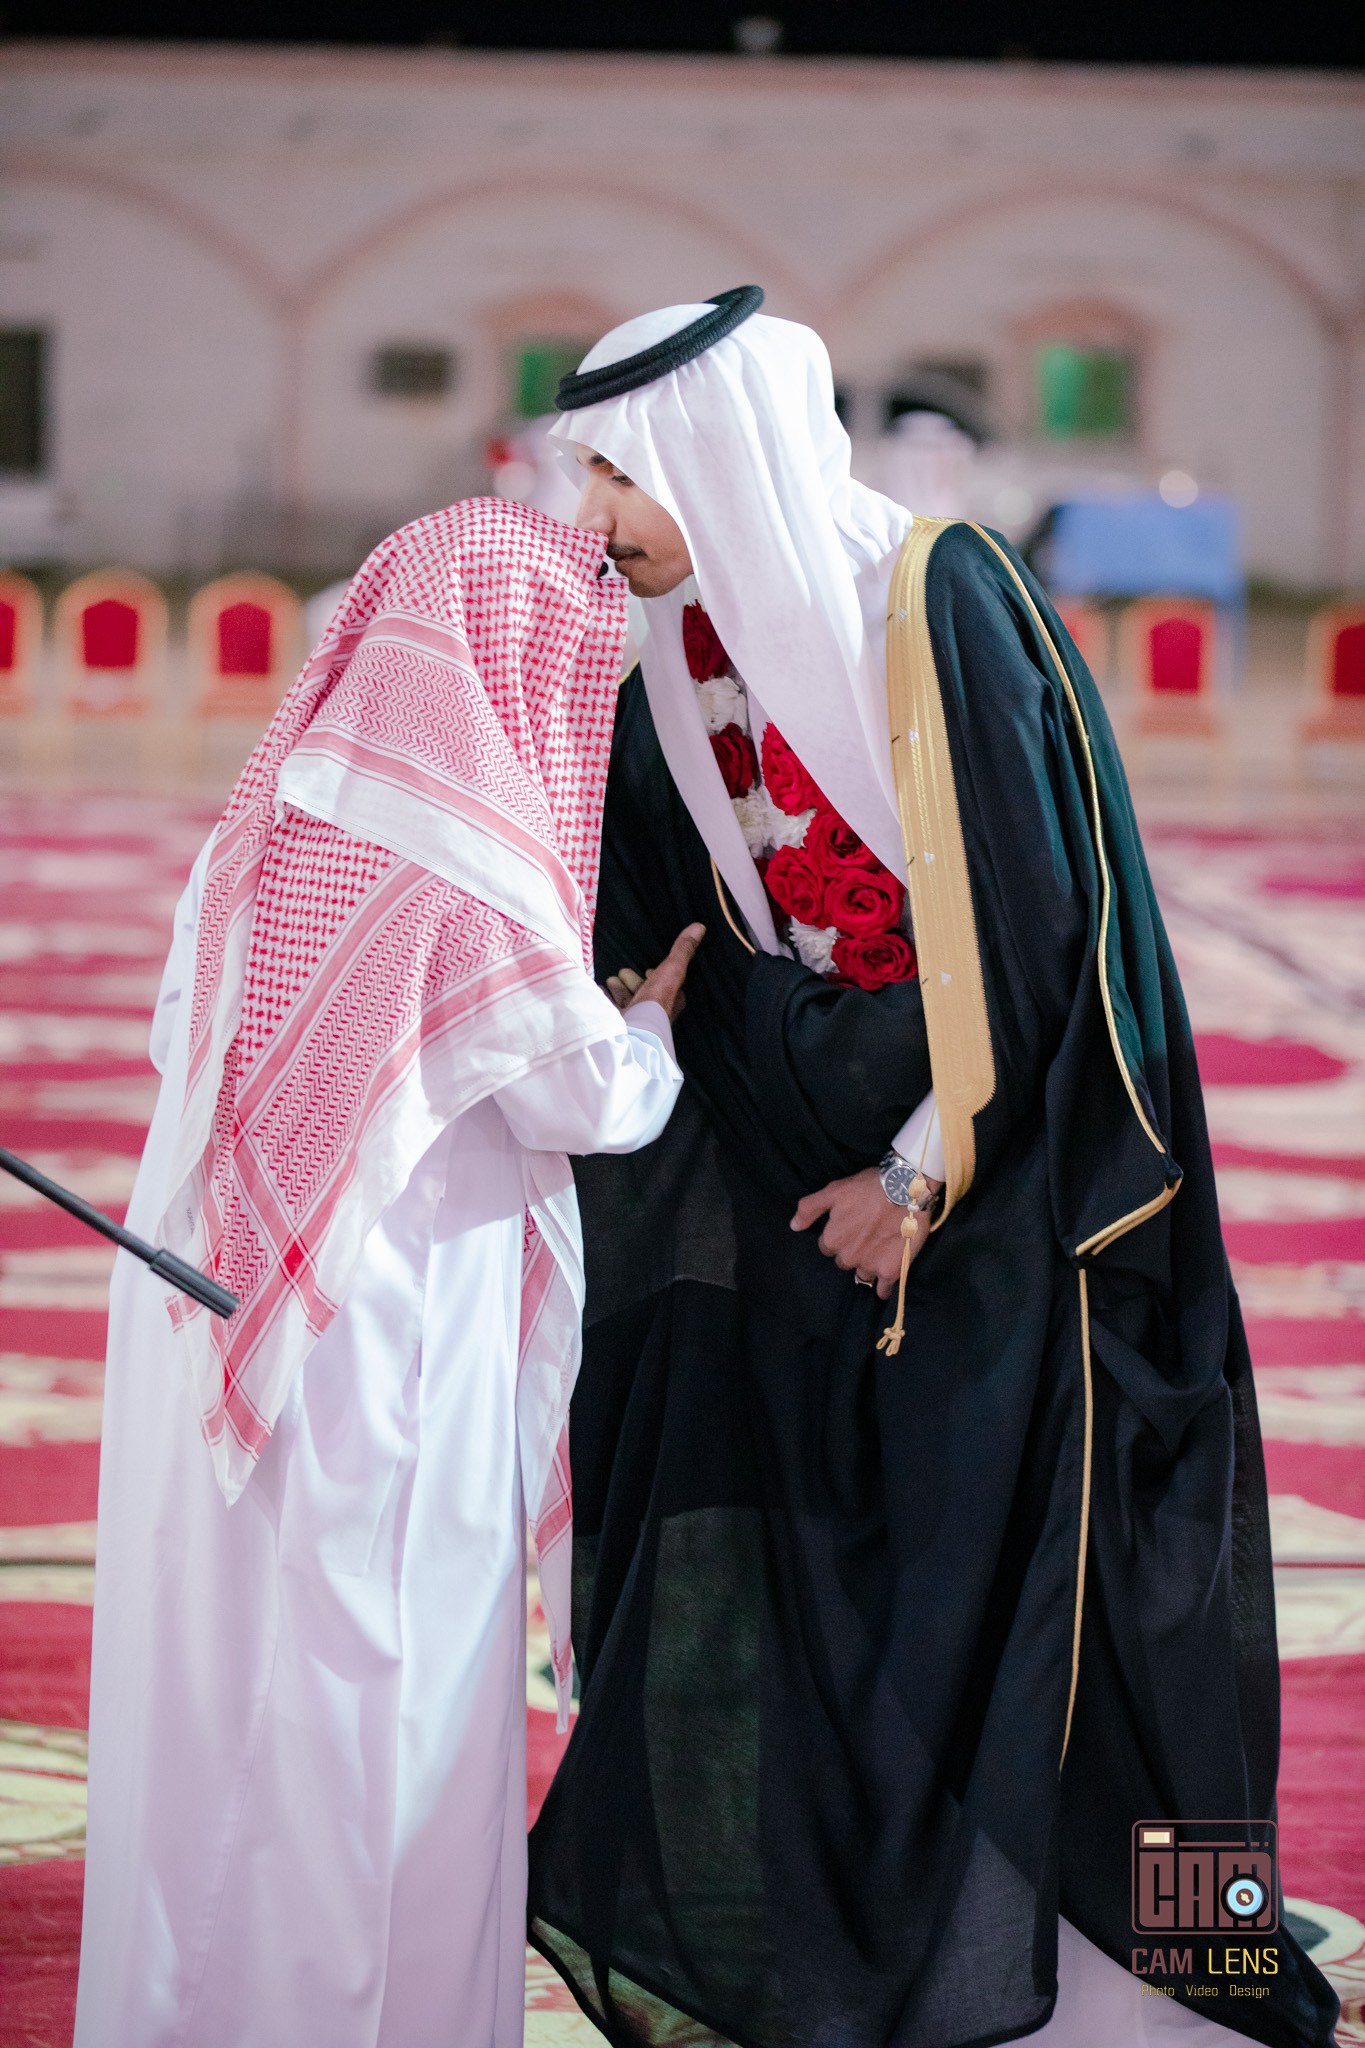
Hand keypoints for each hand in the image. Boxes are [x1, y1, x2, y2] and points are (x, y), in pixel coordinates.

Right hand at [606, 923, 704, 1024]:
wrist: (635, 1032)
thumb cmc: (656, 1002)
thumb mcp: (672, 970)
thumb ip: (682, 950)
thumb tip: (700, 927)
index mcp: (669, 1000)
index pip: (662, 984)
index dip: (654, 975)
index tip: (647, 969)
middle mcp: (654, 1011)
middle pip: (641, 991)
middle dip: (632, 981)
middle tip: (623, 973)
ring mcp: (634, 1019)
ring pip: (625, 999)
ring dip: (618, 989)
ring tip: (611, 980)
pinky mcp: (617, 1024)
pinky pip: (608, 1008)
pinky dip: (604, 998)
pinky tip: (599, 992)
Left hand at [790, 1165, 942, 1299]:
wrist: (906, 1190)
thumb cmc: (869, 1187)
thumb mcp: (834, 1191)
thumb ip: (809, 1208)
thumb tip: (794, 1226)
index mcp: (833, 1239)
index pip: (828, 1247)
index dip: (839, 1236)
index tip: (851, 1227)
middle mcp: (848, 1257)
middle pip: (844, 1261)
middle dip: (852, 1251)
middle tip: (866, 1235)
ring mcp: (869, 1265)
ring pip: (862, 1274)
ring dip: (867, 1266)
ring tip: (879, 1251)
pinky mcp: (891, 1271)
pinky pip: (882, 1289)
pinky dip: (883, 1288)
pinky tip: (884, 1284)